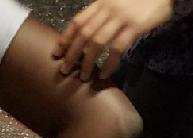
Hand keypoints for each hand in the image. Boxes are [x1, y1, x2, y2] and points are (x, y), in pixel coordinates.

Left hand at [53, 0, 173, 79]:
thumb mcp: (118, 1)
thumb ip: (103, 13)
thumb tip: (86, 36)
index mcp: (102, 2)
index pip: (78, 21)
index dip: (65, 38)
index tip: (57, 53)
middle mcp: (109, 8)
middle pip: (84, 34)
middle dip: (72, 54)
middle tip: (65, 70)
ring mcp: (122, 17)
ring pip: (97, 43)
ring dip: (87, 62)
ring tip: (83, 76)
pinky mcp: (135, 26)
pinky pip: (117, 48)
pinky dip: (109, 63)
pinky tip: (104, 73)